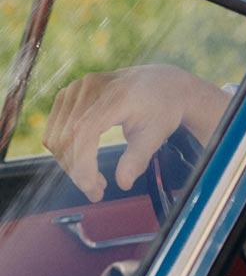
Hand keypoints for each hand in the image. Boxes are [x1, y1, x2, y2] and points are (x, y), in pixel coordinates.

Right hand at [44, 65, 229, 201]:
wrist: (159, 83)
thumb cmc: (161, 109)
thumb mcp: (155, 136)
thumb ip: (138, 159)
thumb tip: (123, 183)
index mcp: (115, 96)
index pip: (84, 132)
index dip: (83, 164)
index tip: (93, 190)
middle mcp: (90, 87)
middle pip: (67, 136)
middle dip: (78, 171)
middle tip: (97, 192)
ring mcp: (76, 88)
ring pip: (57, 136)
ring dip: (69, 164)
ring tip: (95, 180)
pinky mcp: (68, 94)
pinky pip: (55, 128)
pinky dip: (65, 151)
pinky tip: (84, 163)